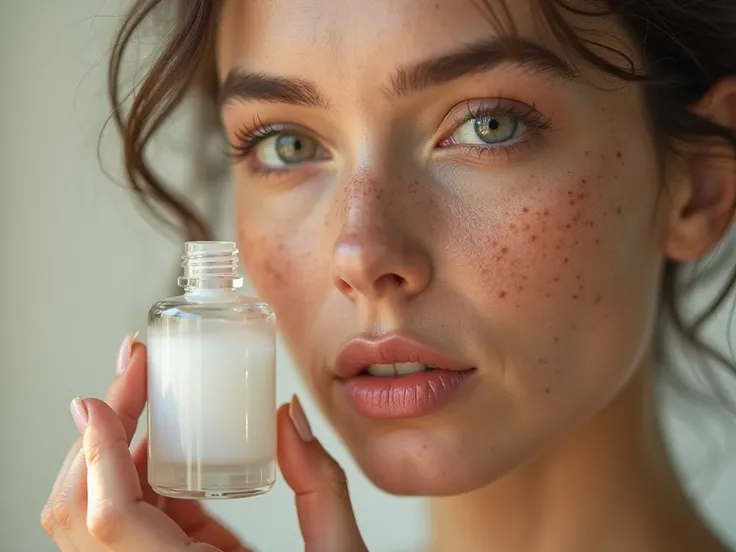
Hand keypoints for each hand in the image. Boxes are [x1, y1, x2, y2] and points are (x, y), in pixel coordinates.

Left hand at [41, 334, 368, 551]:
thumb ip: (319, 485)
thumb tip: (289, 416)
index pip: (111, 520)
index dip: (98, 454)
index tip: (98, 400)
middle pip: (83, 509)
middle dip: (100, 433)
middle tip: (132, 374)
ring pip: (93, 510)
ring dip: (112, 446)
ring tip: (142, 395)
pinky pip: (127, 514)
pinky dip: (135, 468)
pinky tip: (163, 437)